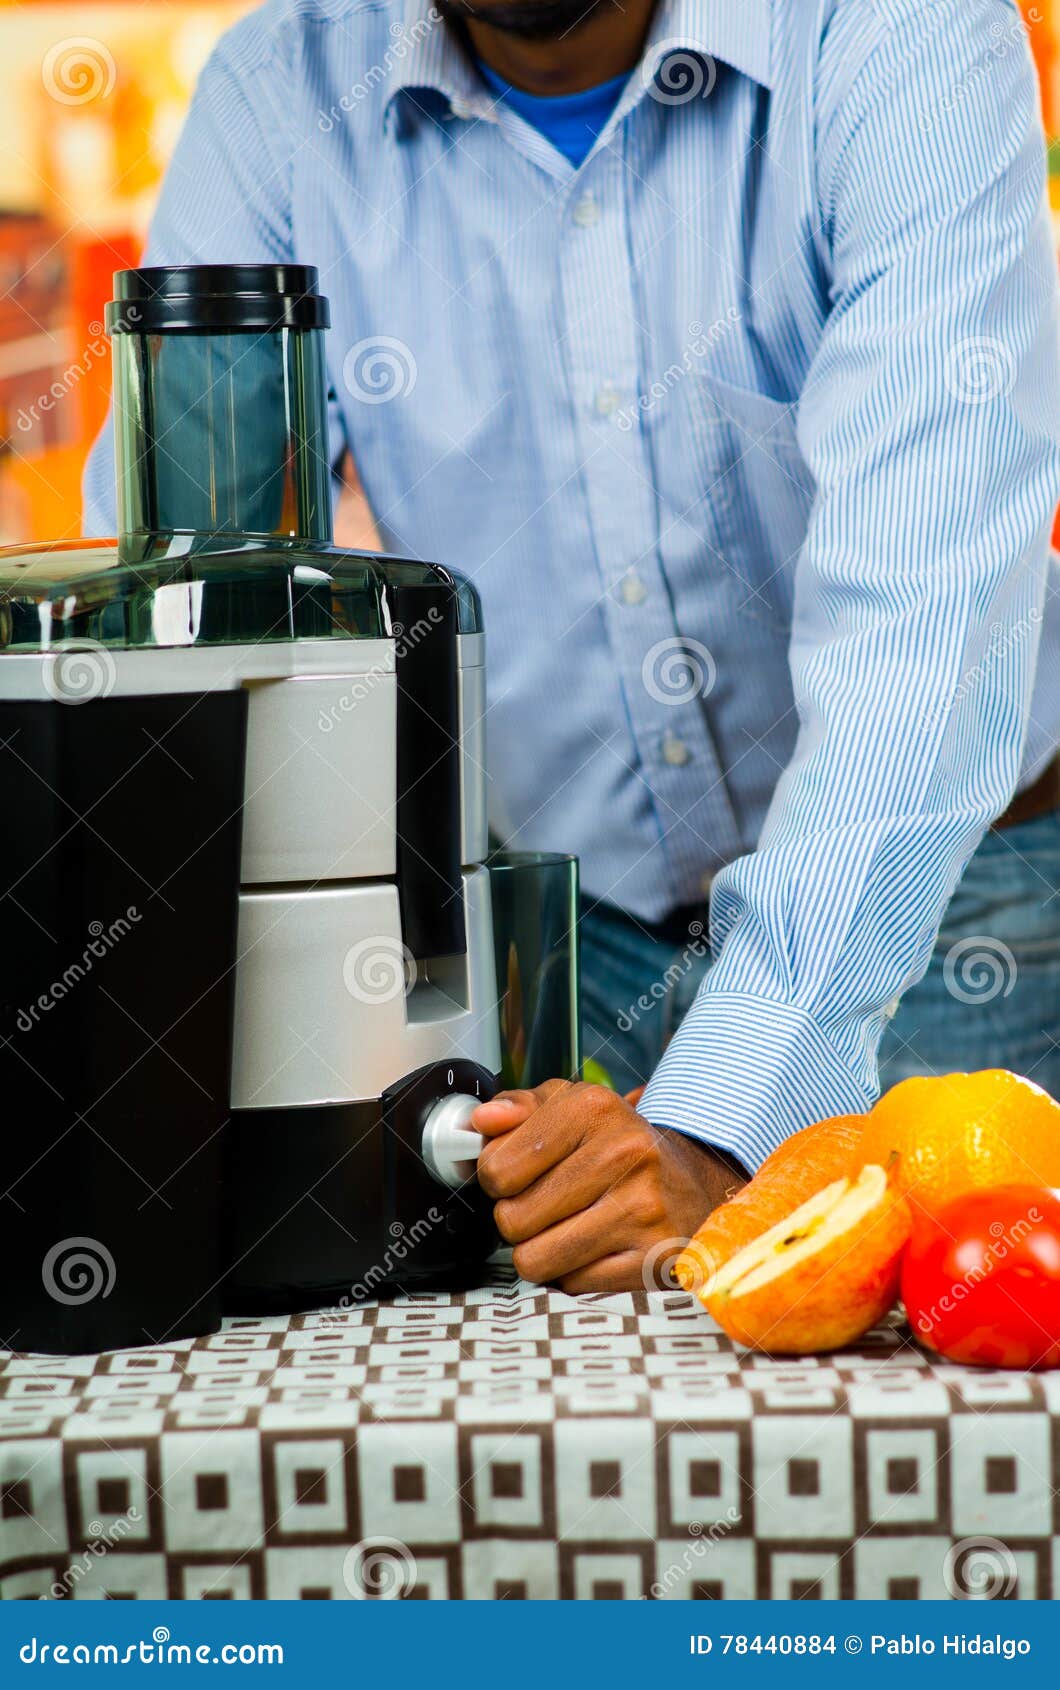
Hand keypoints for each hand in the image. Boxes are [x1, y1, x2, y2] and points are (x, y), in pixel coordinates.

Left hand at [472, 1081, 745, 1291]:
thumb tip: (481, 1121)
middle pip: (512, 1219)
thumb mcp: (571, 1107)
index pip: (498, 1168)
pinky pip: (572, 1285)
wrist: (693, 1182)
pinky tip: (596, 1247)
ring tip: (565, 1227)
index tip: (518, 1176)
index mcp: (593, 1108)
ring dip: (540, 1251)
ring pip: (535, 1259)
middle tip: (547, 1205)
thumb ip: (519, 1108)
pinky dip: (575, 1273)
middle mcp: (623, 1154)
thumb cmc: (616, 1145)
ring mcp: (643, 1209)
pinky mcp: (654, 1258)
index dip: (495, 1180)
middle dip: (518, 1218)